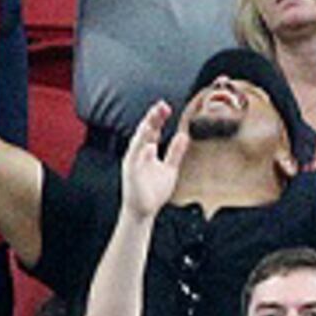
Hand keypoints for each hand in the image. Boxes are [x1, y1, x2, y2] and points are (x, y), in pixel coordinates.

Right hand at [120, 101, 186, 218]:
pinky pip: (136, 163)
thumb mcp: (170, 168)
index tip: (166, 107)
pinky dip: (142, 154)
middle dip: (152, 119)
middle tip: (161, 106)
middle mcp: (138, 154)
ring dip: (145, 131)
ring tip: (153, 119)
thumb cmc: (154, 189)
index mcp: (146, 151)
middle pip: (144, 133)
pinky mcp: (131, 175)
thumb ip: (175, 152)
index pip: (152, 131)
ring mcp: (133, 163)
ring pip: (138, 144)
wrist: (144, 210)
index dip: (158, 119)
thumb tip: (184, 135)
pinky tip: (150, 146)